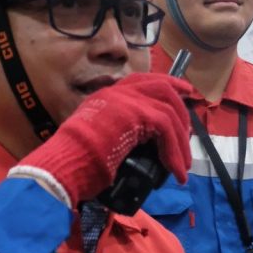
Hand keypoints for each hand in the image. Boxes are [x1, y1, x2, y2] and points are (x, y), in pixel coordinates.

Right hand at [13, 73, 191, 206]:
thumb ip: (120, 134)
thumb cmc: (74, 162)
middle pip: (161, 88)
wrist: (62, 165)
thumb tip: (144, 148)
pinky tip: (177, 172)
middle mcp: (117, 93)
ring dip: (180, 142)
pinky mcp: (135, 114)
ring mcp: (125, 100)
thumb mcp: (99, 140)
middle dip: (181, 108)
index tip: (184, 91)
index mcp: (107, 96)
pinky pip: (166, 129)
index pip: (143, 80)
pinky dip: (175, 152)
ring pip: (168, 111)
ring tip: (183, 166)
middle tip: (190, 130)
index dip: (168, 83)